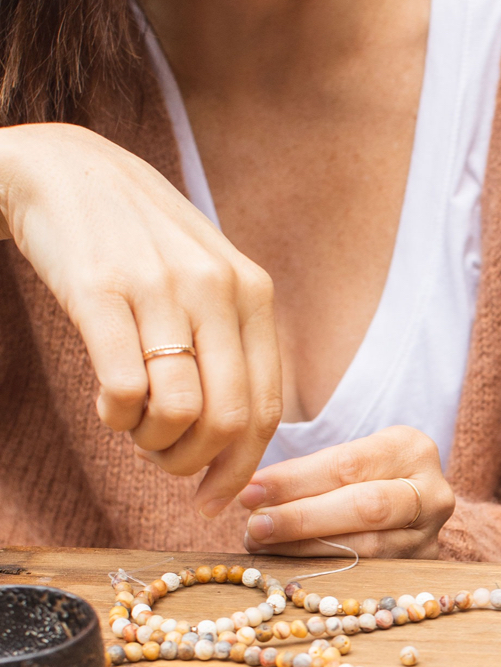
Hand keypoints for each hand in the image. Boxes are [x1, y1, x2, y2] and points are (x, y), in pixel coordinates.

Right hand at [0, 123, 280, 515]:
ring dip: (152, 443)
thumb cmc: (142, 239)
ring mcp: (160, 289)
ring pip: (180, 413)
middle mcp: (217, 289)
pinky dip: (116, 417)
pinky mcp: (99, 292)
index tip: (216, 497)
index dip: (242, 467)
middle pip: (229, 421)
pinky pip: (124, 390)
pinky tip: (107, 403)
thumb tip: (242, 433)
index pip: (268, 408)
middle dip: (195, 464)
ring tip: (134, 426)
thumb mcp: (209, 277)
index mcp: (253, 293)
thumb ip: (233, 341)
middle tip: (165, 463)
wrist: (65, 169)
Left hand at [238, 426, 454, 557]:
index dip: (296, 480)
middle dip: (302, 518)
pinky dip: (324, 570)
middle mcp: (432, 492)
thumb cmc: (364, 475)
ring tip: (263, 545)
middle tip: (255, 525)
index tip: (251, 491)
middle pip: (366, 507)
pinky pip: (369, 574)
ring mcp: (430, 536)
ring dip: (306, 549)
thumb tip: (253, 495)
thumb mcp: (348, 458)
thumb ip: (309, 472)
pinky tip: (289, 564)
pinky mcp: (422, 569)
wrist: (406, 501)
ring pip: (367, 548)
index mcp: (412, 449)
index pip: (348, 465)